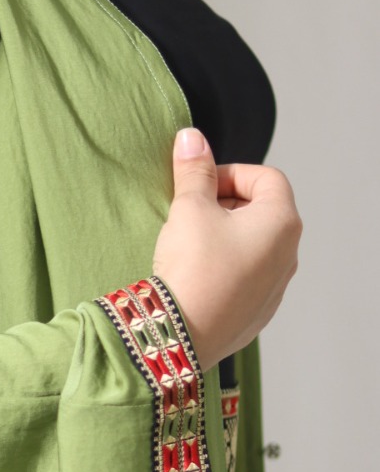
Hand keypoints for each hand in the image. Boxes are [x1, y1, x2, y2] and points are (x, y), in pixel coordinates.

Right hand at [151, 128, 302, 374]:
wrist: (182, 333)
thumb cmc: (193, 267)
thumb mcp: (190, 208)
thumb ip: (195, 170)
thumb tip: (192, 138)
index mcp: (282, 222)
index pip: (265, 177)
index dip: (230, 172)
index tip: (200, 184)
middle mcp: (288, 254)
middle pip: (262, 211)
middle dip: (226, 203)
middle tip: (190, 211)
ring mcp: (276, 287)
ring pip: (253, 246)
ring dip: (225, 236)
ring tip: (191, 244)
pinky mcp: (257, 313)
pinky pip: (246, 277)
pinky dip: (225, 267)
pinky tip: (196, 275)